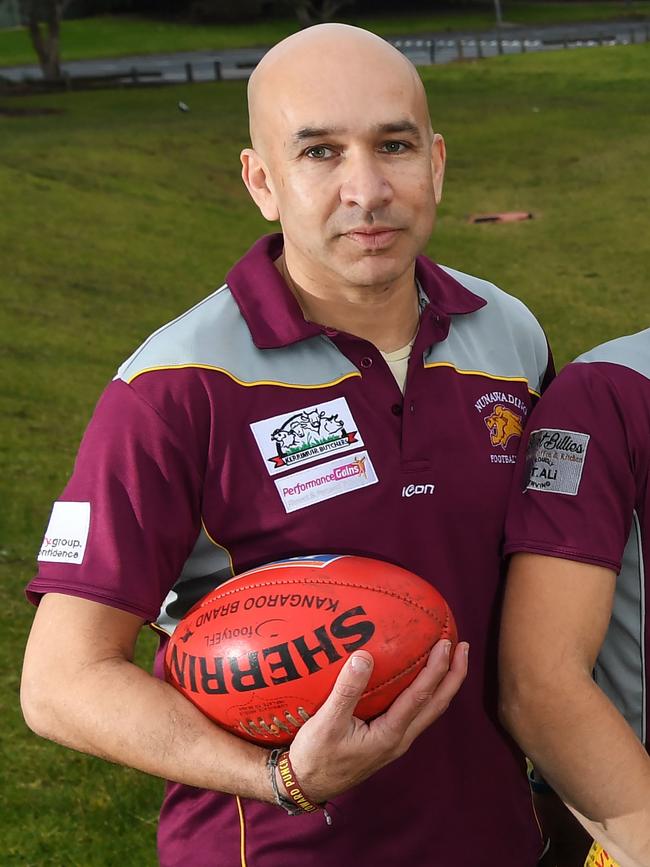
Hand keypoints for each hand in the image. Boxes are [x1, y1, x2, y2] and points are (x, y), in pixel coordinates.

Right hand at [287, 638, 468, 802]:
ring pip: (429, 710)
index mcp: (389, 734)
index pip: (421, 696)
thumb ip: (347, 691)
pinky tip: (415, 678)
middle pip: (437, 705)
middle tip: (463, 647)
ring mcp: (395, 741)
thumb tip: (364, 656)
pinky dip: (424, 692)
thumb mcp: (326, 723)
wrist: (306, 785)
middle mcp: (399, 739)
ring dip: (443, 684)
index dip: (437, 669)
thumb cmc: (315, 755)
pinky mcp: (386, 740)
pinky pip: (414, 712)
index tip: (446, 643)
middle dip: (453, 676)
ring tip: (449, 659)